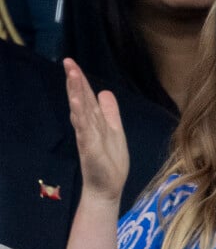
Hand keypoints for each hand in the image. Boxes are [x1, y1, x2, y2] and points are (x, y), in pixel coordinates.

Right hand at [64, 58, 128, 201]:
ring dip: (76, 93)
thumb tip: (104, 92)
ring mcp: (87, 136)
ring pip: (80, 111)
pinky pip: (84, 129)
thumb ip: (110, 112)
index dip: (80, 81)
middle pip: (81, 100)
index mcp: (95, 122)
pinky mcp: (89, 147)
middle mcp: (88, 126)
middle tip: (68, 62)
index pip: (86, 97)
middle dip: (75, 81)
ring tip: (71, 76)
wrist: (107, 187)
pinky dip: (80, 116)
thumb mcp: (114, 130)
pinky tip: (76, 103)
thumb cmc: (109, 161)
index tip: (71, 63)